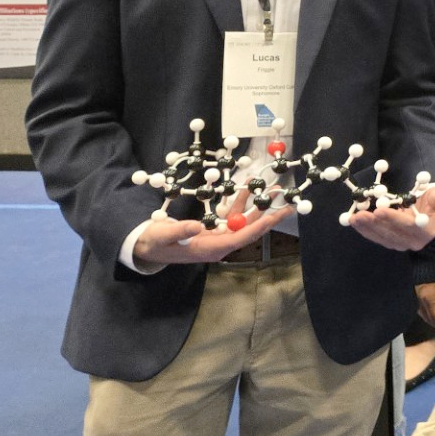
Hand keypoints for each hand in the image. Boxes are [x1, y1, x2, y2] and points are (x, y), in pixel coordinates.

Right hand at [133, 188, 292, 266]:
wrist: (146, 245)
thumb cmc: (154, 242)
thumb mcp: (163, 235)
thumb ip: (180, 230)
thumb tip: (198, 226)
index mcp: (210, 249)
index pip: (240, 238)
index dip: (258, 227)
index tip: (274, 216)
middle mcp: (219, 243)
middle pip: (249, 229)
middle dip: (268, 214)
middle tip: (288, 202)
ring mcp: (218, 235)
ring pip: (243, 219)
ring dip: (257, 204)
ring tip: (272, 188)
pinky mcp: (214, 228)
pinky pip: (231, 214)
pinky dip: (239, 200)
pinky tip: (247, 187)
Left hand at [349, 185, 434, 251]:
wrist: (433, 213)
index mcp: (426, 231)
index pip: (408, 226)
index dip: (393, 219)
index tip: (379, 210)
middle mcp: (414, 241)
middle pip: (391, 233)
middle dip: (374, 224)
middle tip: (360, 214)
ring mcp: (402, 243)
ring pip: (382, 237)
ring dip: (367, 227)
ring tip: (355, 218)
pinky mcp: (392, 241)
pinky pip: (377, 237)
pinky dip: (365, 230)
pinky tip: (355, 222)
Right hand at [415, 280, 434, 332]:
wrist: (425, 264)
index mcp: (428, 298)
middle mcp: (419, 302)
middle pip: (429, 319)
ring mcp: (414, 301)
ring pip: (424, 316)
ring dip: (433, 322)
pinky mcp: (413, 299)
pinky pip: (420, 311)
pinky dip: (428, 316)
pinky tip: (434, 318)